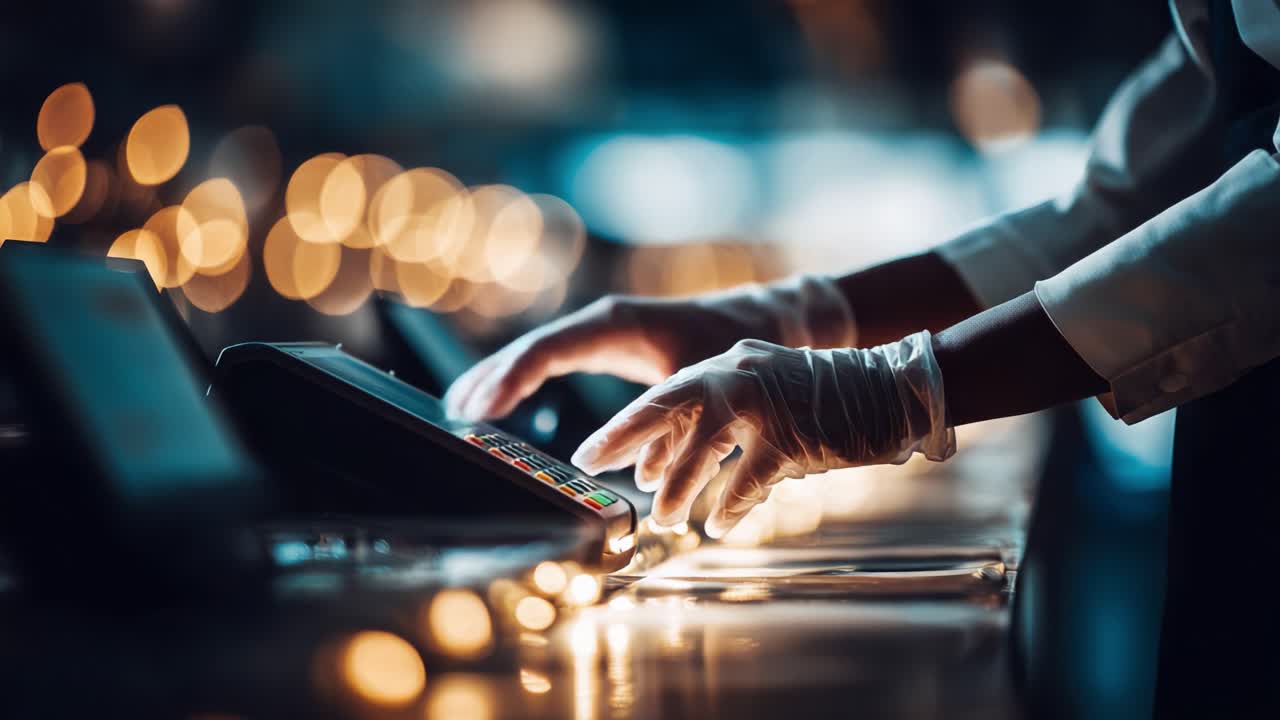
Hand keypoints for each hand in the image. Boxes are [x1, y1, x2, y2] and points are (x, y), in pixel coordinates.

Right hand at [444, 275, 854, 420]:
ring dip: (499, 378)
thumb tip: (637, 476)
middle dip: (490, 380)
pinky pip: (553, 359)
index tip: (480, 408)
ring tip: (460, 407)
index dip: (511, 379)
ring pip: (536, 352)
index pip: (547, 350)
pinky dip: (524, 379)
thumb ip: (668, 430)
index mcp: (615, 325)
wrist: (761, 320)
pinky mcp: (607, 343)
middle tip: (453, 415)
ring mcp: (601, 330)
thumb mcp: (701, 389)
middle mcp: (601, 323)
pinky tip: (499, 400)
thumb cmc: (734, 348)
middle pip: (529, 349)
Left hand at [570, 333, 954, 537]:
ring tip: (663, 516)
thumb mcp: (763, 396)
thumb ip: (718, 422)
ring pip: (704, 449)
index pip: (663, 394)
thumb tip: (661, 468)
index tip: (589, 454)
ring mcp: (767, 403)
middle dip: (626, 443)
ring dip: (679, 488)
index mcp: (728, 364)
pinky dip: (730, 505)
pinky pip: (749, 478)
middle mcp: (740, 374)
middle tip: (599, 475)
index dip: (623, 427)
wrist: (891, 389)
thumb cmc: (822, 401)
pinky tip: (719, 525)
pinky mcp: (794, 436)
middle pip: (669, 408)